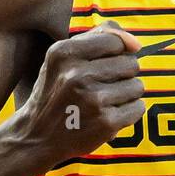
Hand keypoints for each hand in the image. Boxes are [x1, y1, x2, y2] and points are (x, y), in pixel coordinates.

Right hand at [14, 21, 145, 163]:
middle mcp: (77, 75)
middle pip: (131, 63)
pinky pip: (138, 108)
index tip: (109, 63)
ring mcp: (93, 99)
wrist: (36, 137)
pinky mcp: (106, 122)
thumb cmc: (55, 93)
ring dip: (127, 95)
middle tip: (104, 86)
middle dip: (123, 74)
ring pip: (137, 86)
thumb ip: (96, 37)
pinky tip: (109, 115)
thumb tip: (135, 42)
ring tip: (105, 102)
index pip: (114, 41)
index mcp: (64, 53)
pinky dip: (129, 112)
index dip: (117, 52)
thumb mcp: (61, 58)